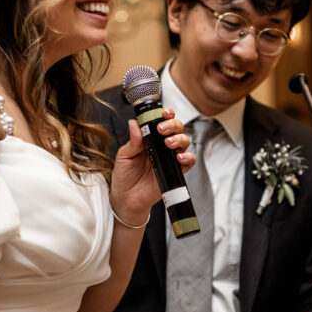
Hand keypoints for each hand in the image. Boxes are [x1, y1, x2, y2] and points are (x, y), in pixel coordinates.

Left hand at [108, 108, 193, 225]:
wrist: (126, 199)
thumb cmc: (124, 176)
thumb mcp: (124, 156)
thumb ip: (133, 141)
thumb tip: (134, 123)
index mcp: (150, 139)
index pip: (161, 122)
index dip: (166, 115)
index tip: (163, 113)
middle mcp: (162, 146)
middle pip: (177, 128)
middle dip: (173, 124)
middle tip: (162, 130)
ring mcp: (169, 158)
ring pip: (184, 142)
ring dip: (179, 139)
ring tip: (168, 143)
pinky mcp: (175, 172)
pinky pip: (188, 162)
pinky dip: (188, 158)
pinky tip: (179, 158)